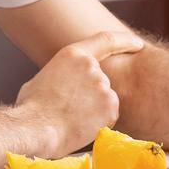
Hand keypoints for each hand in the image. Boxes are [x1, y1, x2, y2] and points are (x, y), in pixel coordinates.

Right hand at [15, 30, 140, 154]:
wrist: (36, 128)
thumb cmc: (31, 107)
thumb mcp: (43, 77)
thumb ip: (63, 73)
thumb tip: (64, 80)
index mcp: (74, 55)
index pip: (107, 40)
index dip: (125, 41)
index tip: (137, 44)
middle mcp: (93, 68)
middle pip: (101, 80)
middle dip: (92, 94)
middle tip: (73, 109)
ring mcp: (104, 87)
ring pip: (105, 99)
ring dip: (94, 109)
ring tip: (72, 118)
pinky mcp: (111, 108)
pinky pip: (109, 115)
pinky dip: (99, 122)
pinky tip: (80, 126)